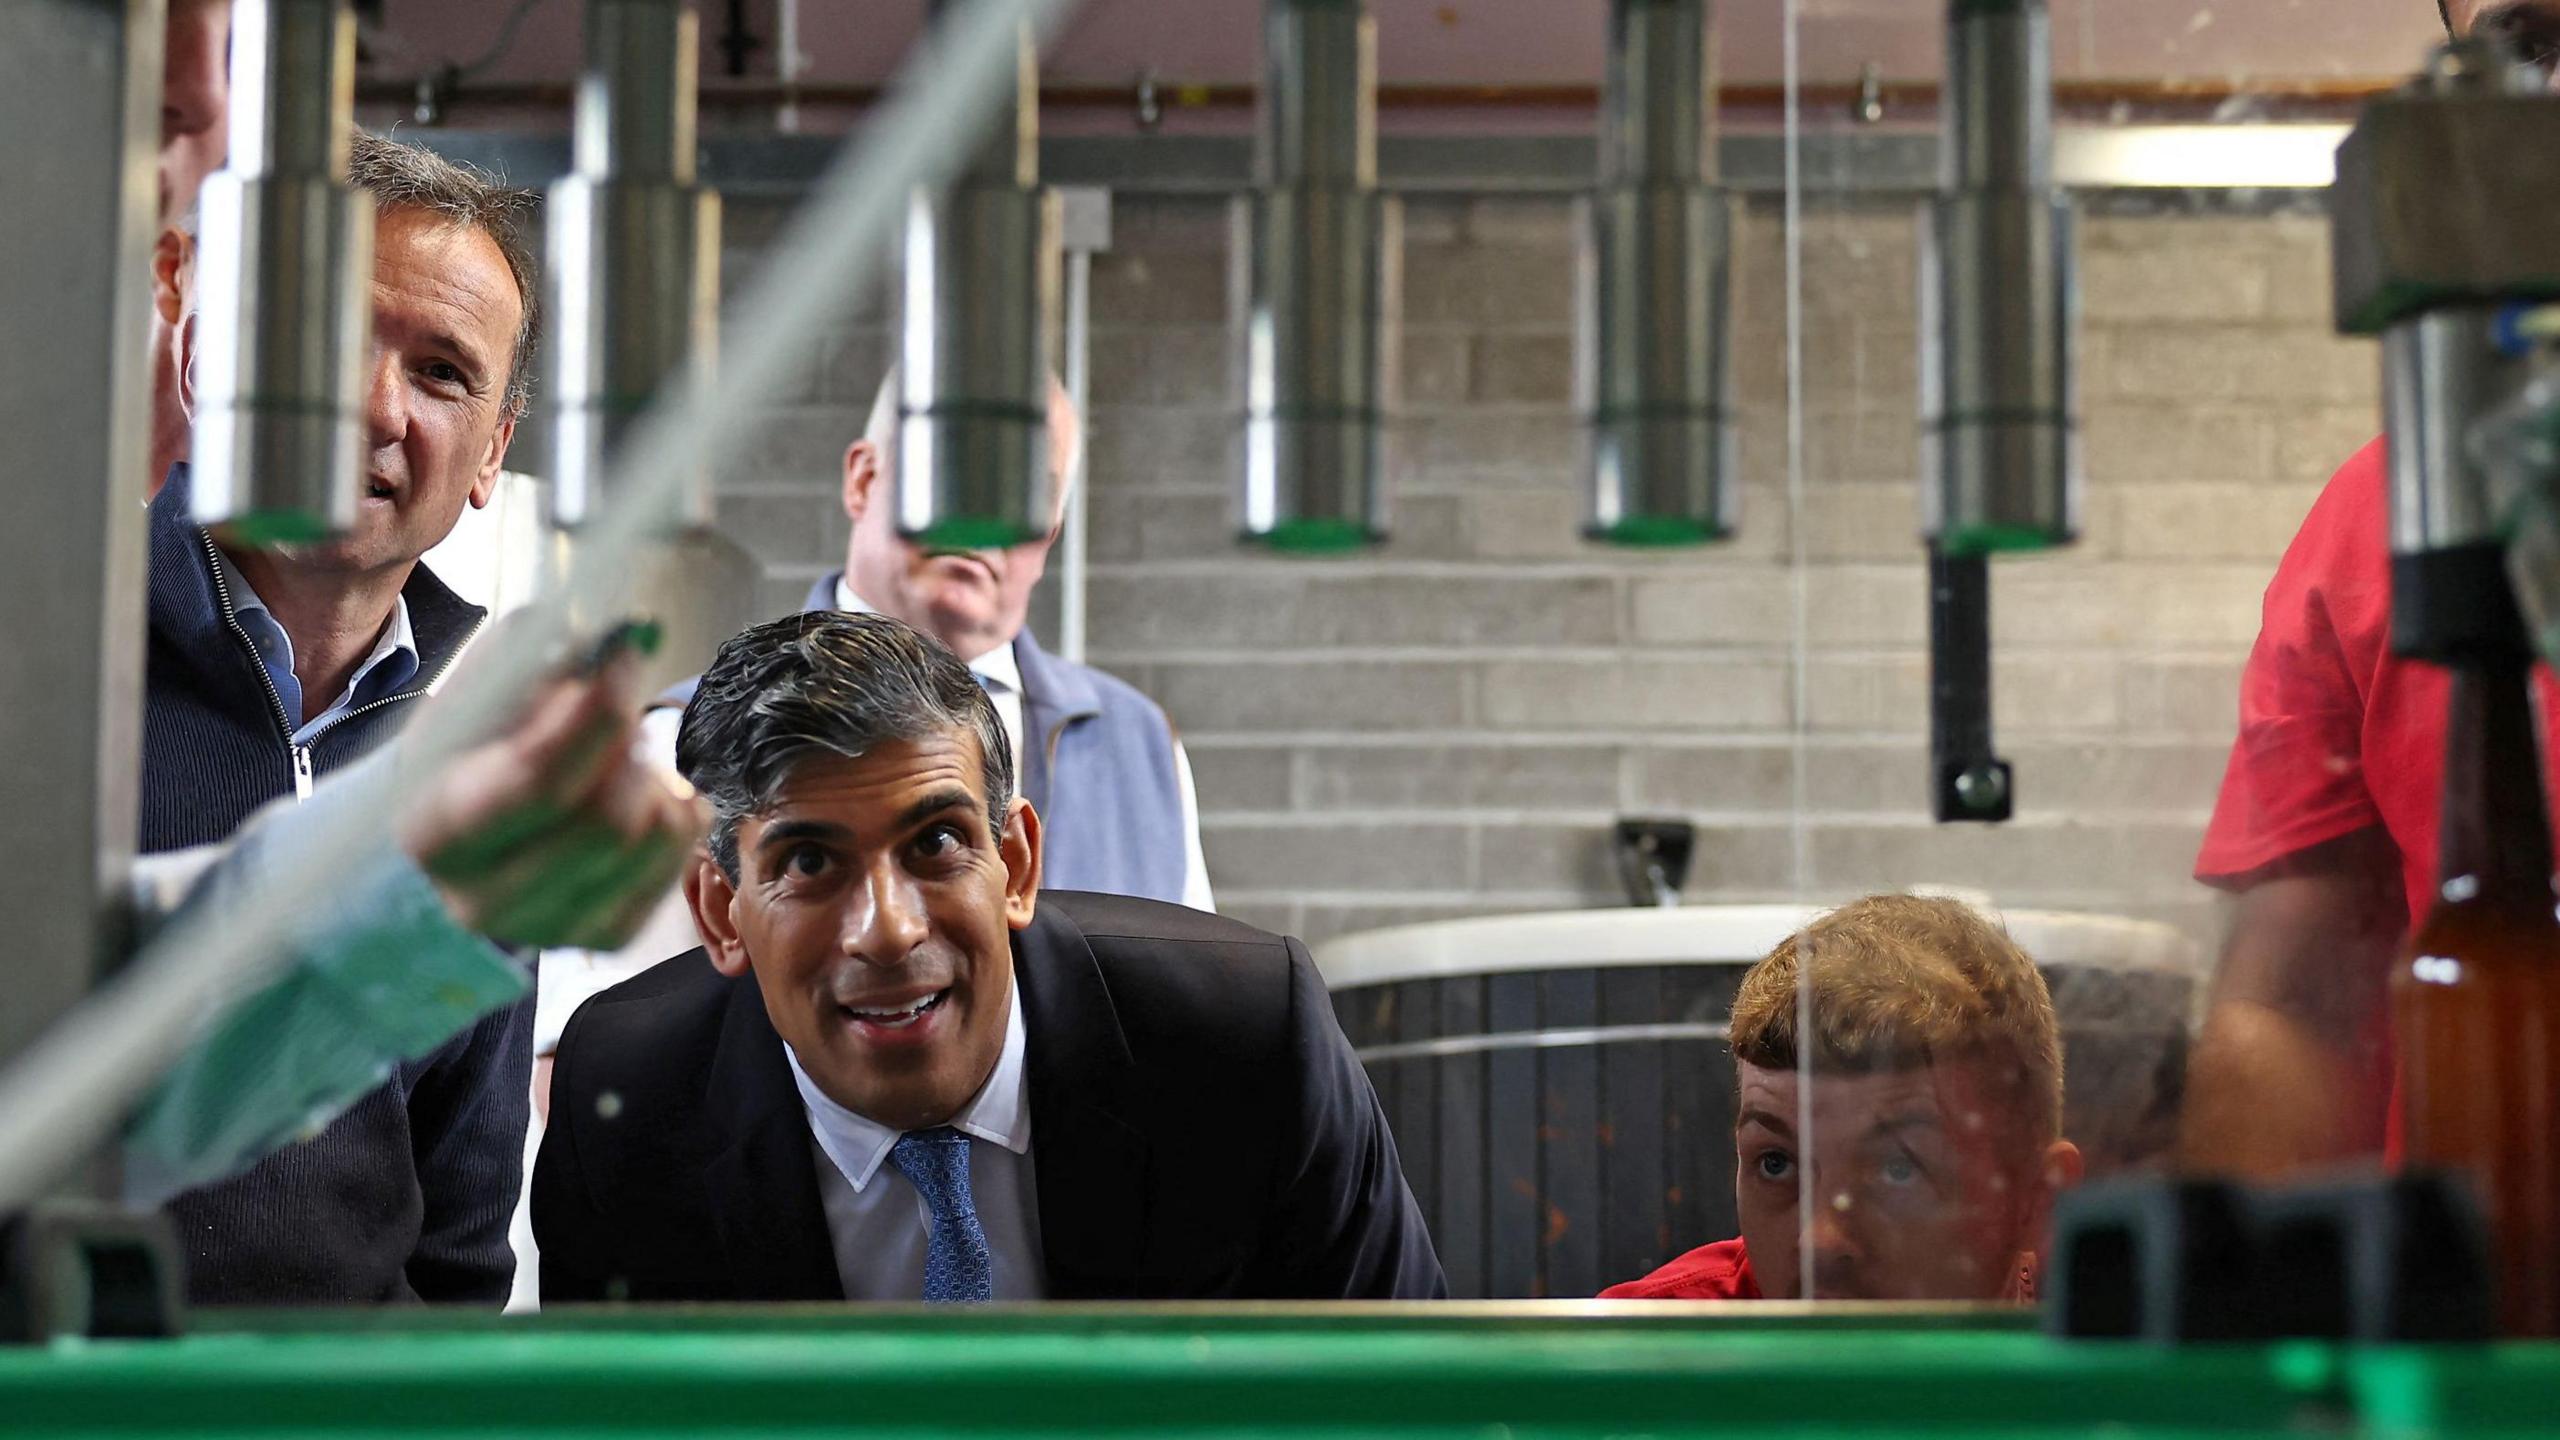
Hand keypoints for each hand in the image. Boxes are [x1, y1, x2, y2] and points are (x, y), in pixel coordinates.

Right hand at [398, 653, 706, 949]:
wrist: (465, 825)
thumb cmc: (473, 748)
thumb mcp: (481, 693)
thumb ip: (533, 663)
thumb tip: (606, 650)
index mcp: (436, 832)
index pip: (537, 780)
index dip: (596, 712)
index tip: (628, 653)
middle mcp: (483, 898)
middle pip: (605, 819)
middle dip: (627, 748)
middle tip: (618, 717)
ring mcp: (547, 929)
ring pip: (649, 838)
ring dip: (654, 778)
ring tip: (624, 758)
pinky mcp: (604, 936)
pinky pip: (675, 861)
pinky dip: (675, 812)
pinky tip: (642, 795)